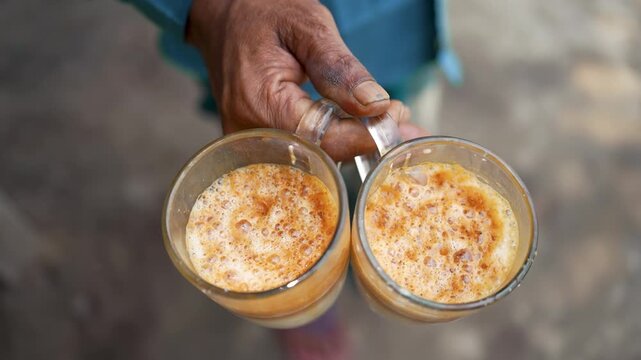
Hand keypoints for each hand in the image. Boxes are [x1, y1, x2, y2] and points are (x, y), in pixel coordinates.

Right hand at [187, 0, 426, 159]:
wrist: (224, 16)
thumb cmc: (262, 13)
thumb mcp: (306, 26)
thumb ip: (338, 67)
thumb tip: (374, 104)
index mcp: (262, 103)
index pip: (325, 137)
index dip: (367, 133)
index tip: (399, 116)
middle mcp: (252, 134)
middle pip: (322, 156)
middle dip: (368, 142)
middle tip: (405, 125)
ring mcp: (252, 143)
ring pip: (314, 158)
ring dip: (355, 142)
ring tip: (388, 123)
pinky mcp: (258, 143)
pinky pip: (302, 151)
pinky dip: (334, 140)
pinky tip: (358, 126)